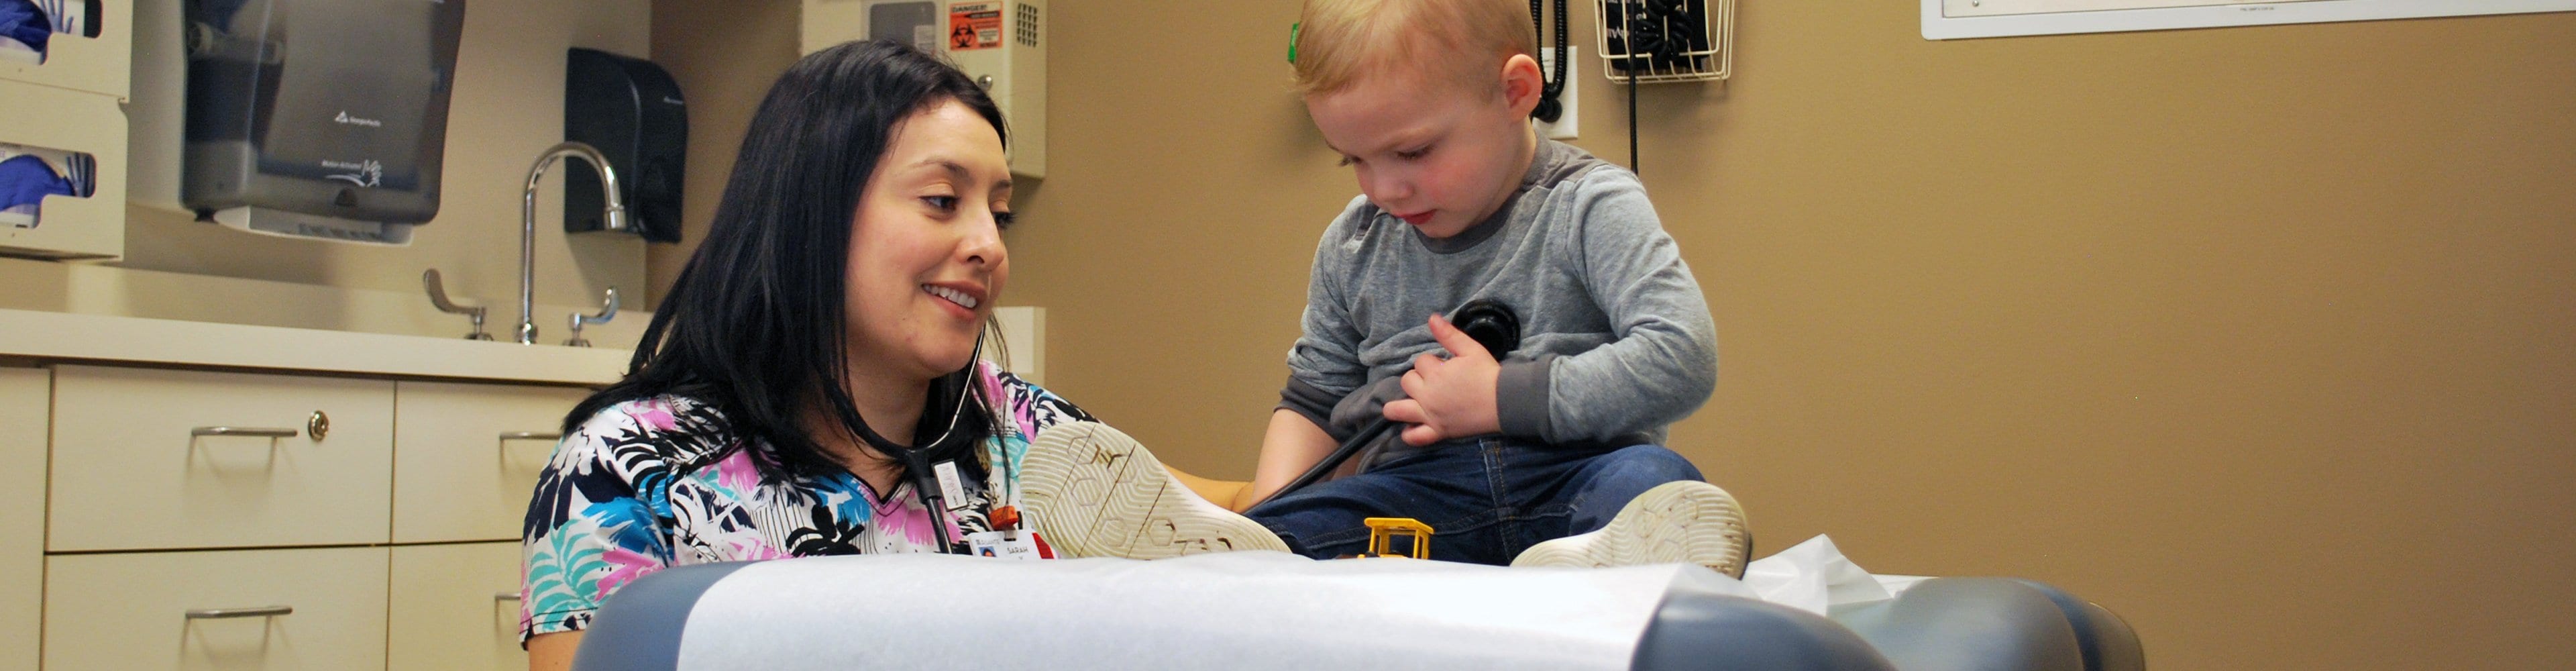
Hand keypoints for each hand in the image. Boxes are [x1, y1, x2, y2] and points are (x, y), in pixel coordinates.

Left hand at [1381, 314, 1501, 445]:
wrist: (1504, 402)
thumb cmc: (1488, 374)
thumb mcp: (1471, 349)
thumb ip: (1449, 334)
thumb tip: (1431, 318)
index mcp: (1435, 374)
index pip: (1420, 361)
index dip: (1431, 361)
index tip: (1444, 365)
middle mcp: (1428, 395)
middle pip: (1407, 382)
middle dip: (1417, 378)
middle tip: (1434, 381)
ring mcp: (1430, 415)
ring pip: (1398, 410)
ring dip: (1397, 405)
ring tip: (1408, 401)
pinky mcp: (1438, 432)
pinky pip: (1415, 437)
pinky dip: (1409, 434)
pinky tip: (1409, 428)